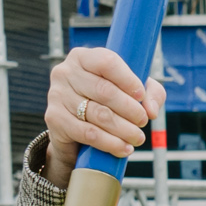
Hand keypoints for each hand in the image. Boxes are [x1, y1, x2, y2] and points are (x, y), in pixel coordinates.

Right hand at [42, 47, 158, 165]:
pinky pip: (88, 133)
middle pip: (105, 90)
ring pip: (98, 114)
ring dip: (124, 129)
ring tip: (137, 138)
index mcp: (83, 57)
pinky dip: (110, 143)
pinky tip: (123, 148)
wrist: (74, 130)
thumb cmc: (105, 102)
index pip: (107, 62)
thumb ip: (150, 93)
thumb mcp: (130, 91)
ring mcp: (56, 95)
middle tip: (143, 121)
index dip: (128, 80)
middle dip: (130, 109)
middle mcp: (65, 72)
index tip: (141, 96)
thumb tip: (151, 110)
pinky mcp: (54, 119)